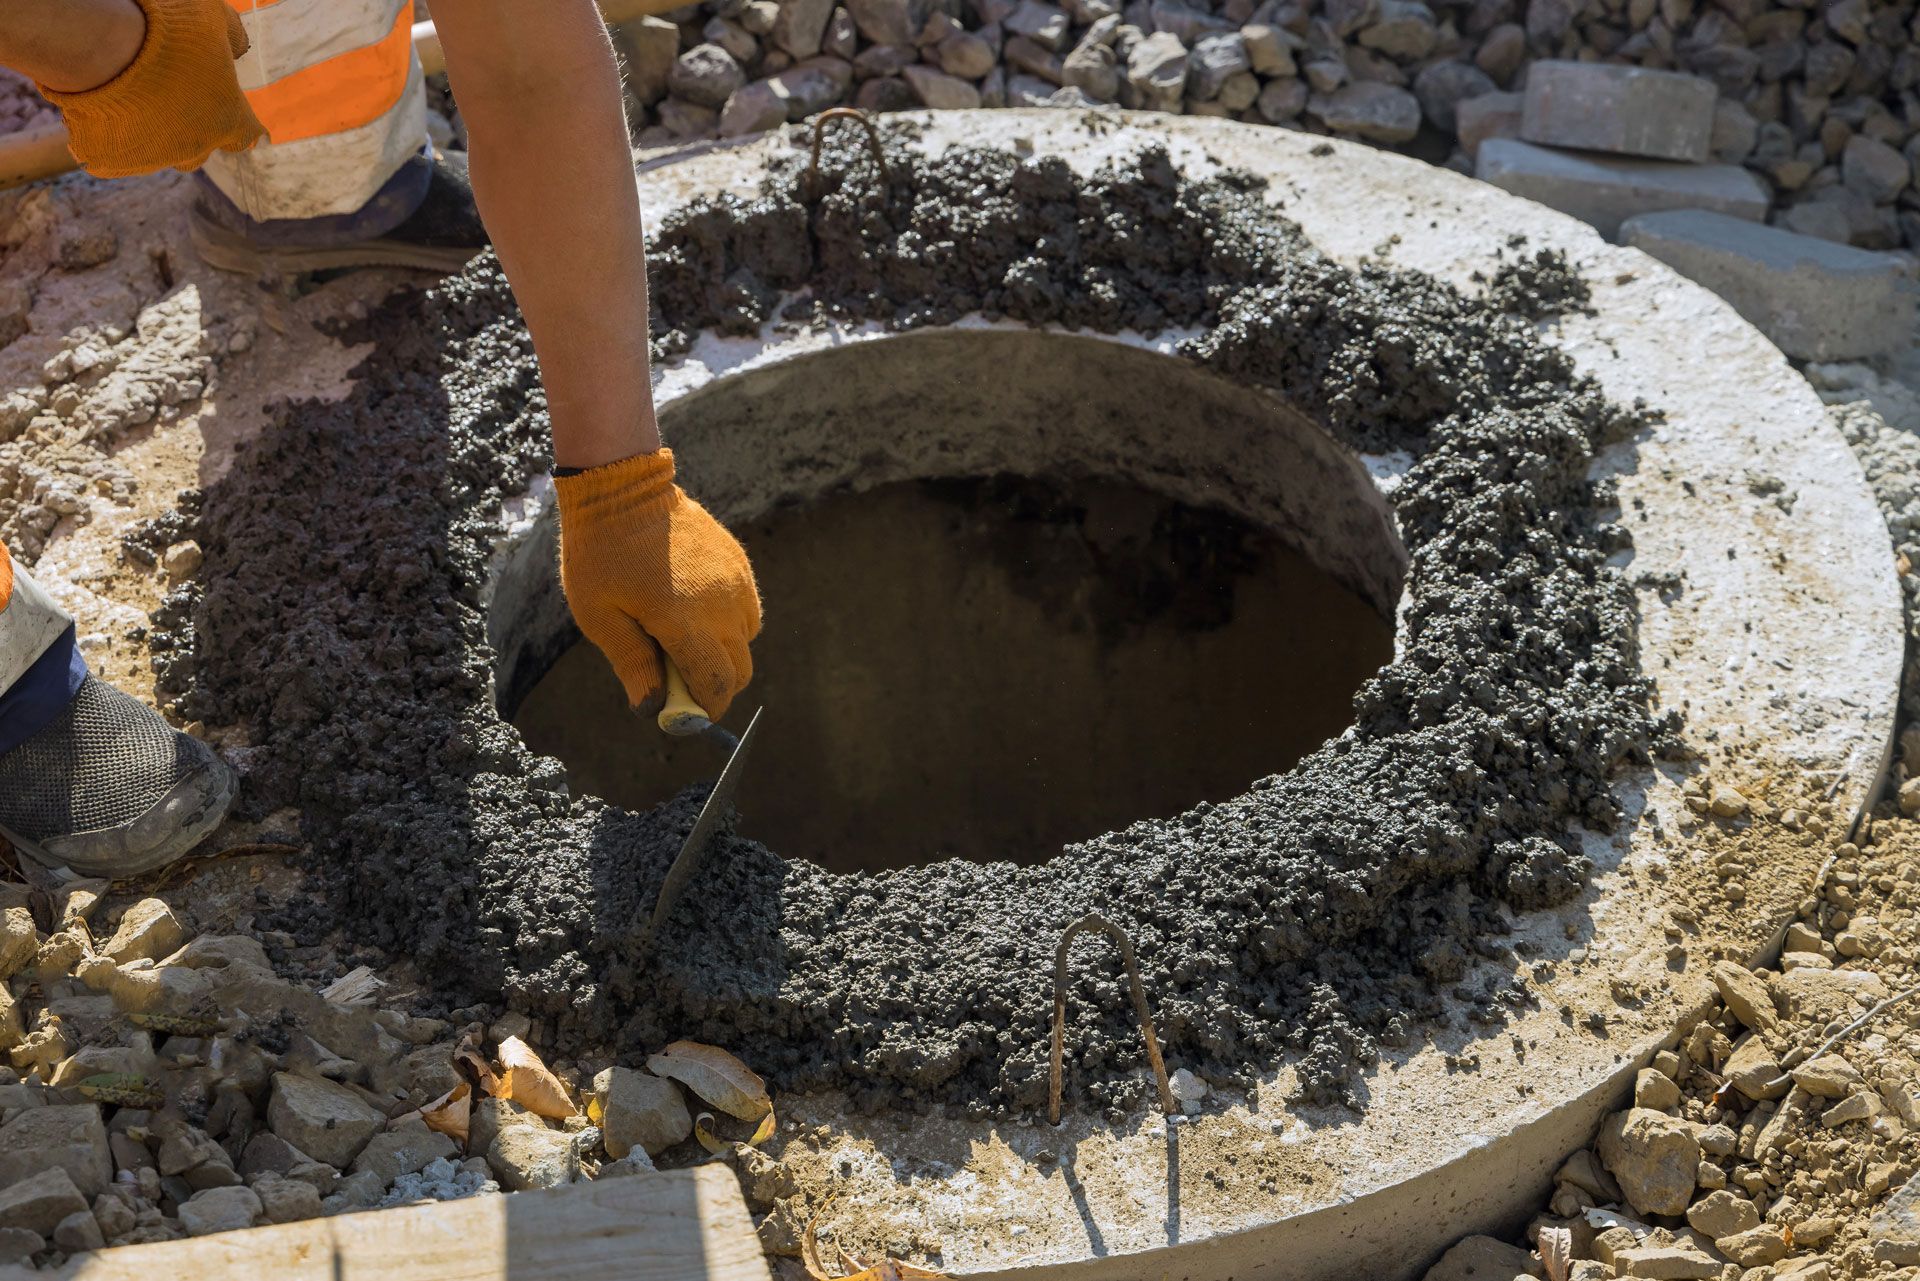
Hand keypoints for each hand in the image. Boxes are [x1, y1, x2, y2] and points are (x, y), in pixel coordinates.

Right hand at [39, 0, 264, 178]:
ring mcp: (152, 158)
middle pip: (200, 151)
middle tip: (173, 102)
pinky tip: (102, 108)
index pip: (248, 133)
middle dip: (193, 132)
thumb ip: (231, 33)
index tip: (243, 124)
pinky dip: (112, 135)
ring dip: (152, 134)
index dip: (245, 127)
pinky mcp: (111, 161)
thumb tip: (240, 44)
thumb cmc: (168, 30)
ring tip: (135, 100)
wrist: (105, 48)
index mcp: (228, 120)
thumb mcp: (211, 16)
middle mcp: (194, 147)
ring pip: (158, 154)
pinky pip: (115, 154)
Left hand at [554, 450, 760, 719]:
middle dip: (715, 685)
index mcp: (684, 621)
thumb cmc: (600, 553)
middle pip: (740, 669)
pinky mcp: (738, 563)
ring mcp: (735, 581)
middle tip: (677, 678)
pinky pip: (746, 609)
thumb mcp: (599, 616)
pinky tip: (691, 606)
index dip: (705, 709)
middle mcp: (721, 604)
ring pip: (746, 640)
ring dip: (721, 651)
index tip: (684, 713)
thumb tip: (652, 708)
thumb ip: (632, 664)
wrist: (623, 486)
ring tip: (680, 635)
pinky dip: (727, 622)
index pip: (717, 685)